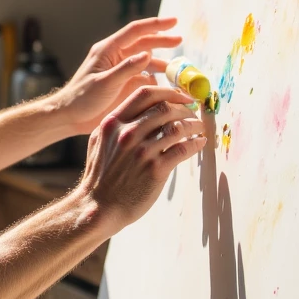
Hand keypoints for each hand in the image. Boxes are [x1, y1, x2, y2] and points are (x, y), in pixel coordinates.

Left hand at [51, 16, 185, 136]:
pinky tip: (164, 85)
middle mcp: (115, 57)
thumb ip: (126, 69)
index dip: (155, 25)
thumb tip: (148, 54)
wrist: (69, 117)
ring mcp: (120, 71)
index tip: (174, 21)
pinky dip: (155, 79)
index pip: (135, 31)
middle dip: (162, 40)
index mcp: (108, 50)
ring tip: (176, 68)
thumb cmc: (81, 98)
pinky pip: (142, 77)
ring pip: (145, 61)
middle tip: (180, 40)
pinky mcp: (123, 84)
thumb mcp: (104, 82)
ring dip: (161, 62)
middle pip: (143, 43)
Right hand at [79, 83, 207, 234]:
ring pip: (178, 127)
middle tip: (193, 113)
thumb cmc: (100, 176)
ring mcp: (142, 151)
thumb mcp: (100, 141)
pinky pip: (183, 149)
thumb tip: (141, 111)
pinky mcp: (156, 169)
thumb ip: (117, 124)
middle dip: (184, 108)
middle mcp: (128, 133)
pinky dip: (195, 143)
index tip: (181, 97)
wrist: (99, 207)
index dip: (168, 92)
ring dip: (193, 125)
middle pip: (165, 108)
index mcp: (113, 123)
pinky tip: (199, 142)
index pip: (145, 94)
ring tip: (198, 127)